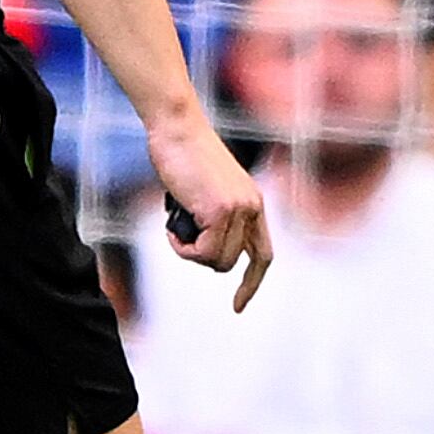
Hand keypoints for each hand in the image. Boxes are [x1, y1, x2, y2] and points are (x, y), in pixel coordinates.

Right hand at [145, 113, 272, 311]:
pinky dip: (182, 247)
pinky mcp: (220, 211)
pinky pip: (202, 251)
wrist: (176, 126)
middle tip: (180, 236)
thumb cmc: (181, 153)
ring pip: (216, 261)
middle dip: (201, 257)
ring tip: (175, 227)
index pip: (262, 255)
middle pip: (230, 263)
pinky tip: (171, 226)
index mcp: (252, 203)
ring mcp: (238, 210)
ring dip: (190, 251)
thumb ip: (211, 216)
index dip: (251, 283)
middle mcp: (251, 208)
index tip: (238, 306)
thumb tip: (201, 246)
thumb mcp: (204, 190)